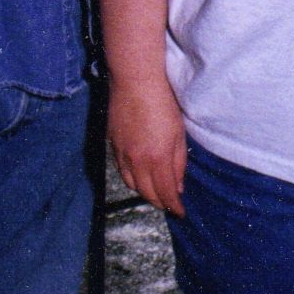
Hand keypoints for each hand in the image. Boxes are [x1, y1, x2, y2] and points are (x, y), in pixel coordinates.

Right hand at [108, 76, 186, 216]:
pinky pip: (122, 171)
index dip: (173, 206)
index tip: (180, 212)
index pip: (166, 192)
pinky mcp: (112, 145)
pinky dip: (132, 179)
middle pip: (147, 193)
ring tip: (156, 192)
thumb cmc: (163, 102)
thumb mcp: (179, 133)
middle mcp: (137, 160)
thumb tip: (178, 186)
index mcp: (158, 158)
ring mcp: (122, 153)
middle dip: (159, 202)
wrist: (135, 81)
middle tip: (170, 204)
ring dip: (145, 192)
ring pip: (132, 184)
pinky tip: (140, 175)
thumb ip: (179, 162)